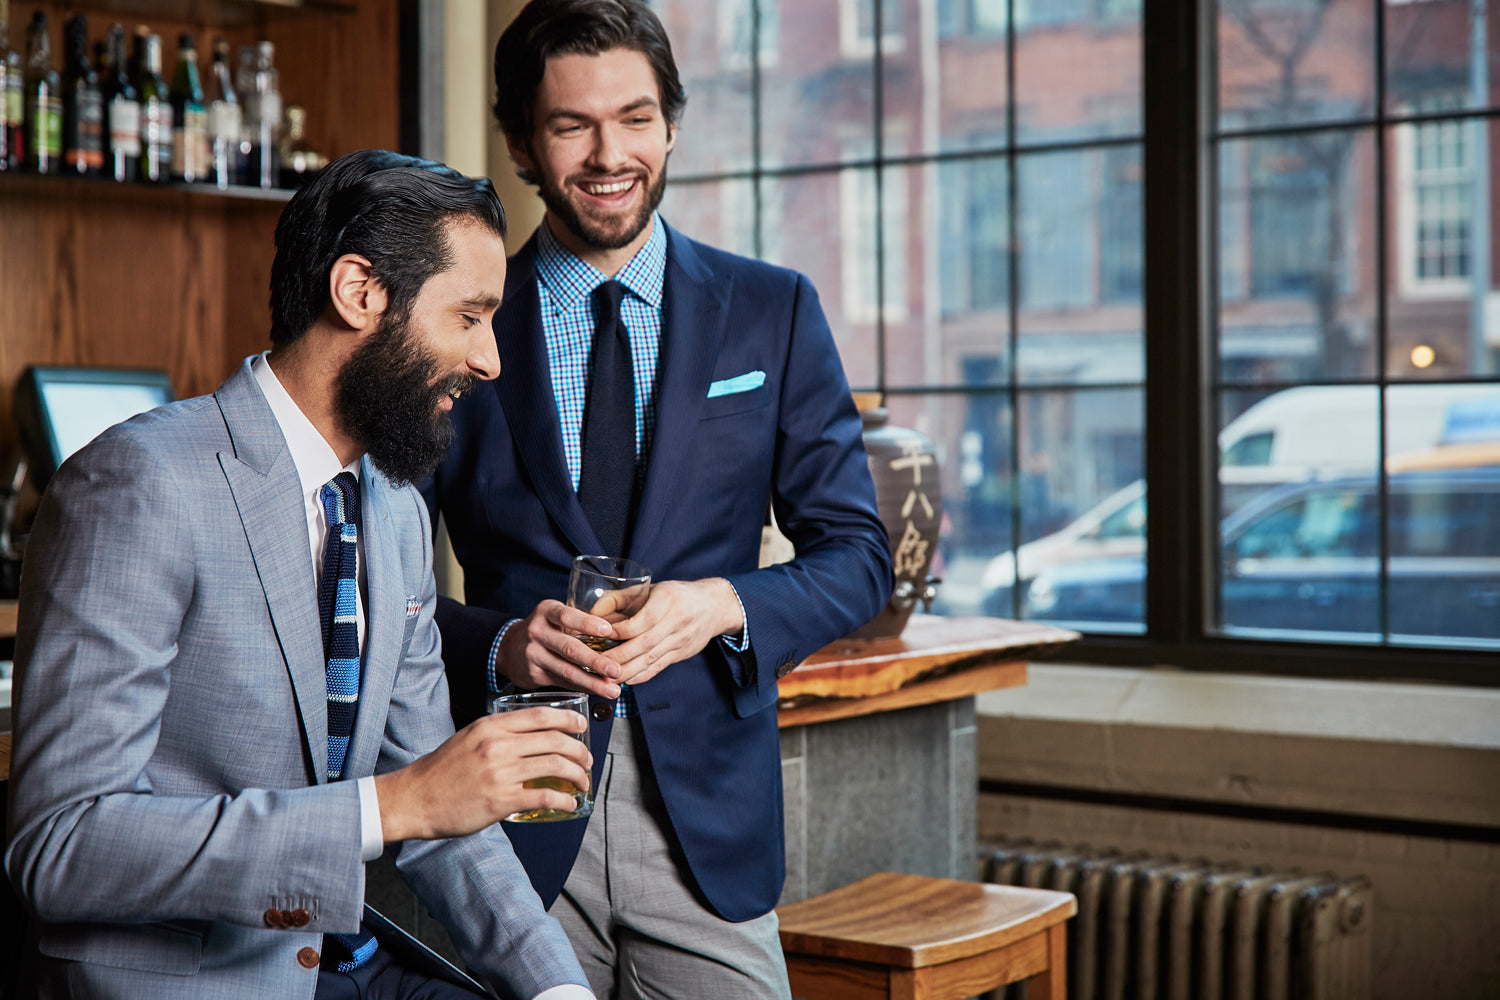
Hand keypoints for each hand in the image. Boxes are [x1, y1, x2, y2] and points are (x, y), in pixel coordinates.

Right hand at [374, 707, 591, 841]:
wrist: (414, 798)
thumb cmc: (442, 770)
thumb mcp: (469, 737)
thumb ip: (499, 733)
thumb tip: (533, 735)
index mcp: (491, 726)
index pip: (540, 715)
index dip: (568, 718)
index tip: (582, 725)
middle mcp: (497, 745)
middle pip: (555, 740)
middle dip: (579, 750)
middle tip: (587, 760)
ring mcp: (500, 773)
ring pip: (556, 766)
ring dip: (578, 774)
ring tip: (582, 782)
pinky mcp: (500, 800)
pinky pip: (545, 797)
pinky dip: (564, 800)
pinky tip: (569, 804)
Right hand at [497, 599, 622, 698]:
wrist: (509, 648)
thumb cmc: (546, 629)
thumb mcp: (556, 617)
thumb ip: (581, 623)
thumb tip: (620, 634)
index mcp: (547, 611)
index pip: (567, 616)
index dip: (588, 623)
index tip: (609, 630)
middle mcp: (537, 631)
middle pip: (569, 648)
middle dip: (595, 661)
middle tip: (616, 670)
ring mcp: (533, 653)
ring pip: (566, 670)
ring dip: (592, 682)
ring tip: (613, 690)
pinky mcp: (533, 674)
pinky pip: (562, 682)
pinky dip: (582, 687)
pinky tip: (597, 691)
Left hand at [604, 578, 743, 685]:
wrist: (714, 606)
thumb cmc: (676, 595)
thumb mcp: (650, 588)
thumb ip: (620, 598)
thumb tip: (593, 614)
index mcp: (668, 599)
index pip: (642, 620)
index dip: (620, 631)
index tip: (600, 637)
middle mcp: (677, 620)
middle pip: (645, 643)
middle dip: (619, 657)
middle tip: (596, 664)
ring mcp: (682, 639)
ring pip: (652, 659)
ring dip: (627, 671)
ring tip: (606, 677)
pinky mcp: (682, 653)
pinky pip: (660, 667)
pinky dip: (642, 675)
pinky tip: (626, 680)